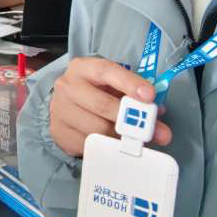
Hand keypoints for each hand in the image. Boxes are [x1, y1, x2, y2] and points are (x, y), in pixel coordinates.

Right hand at [49, 57, 171, 157]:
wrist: (64, 106)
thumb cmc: (94, 92)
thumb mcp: (111, 85)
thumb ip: (133, 95)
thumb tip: (157, 112)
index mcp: (82, 68)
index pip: (106, 71)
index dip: (129, 83)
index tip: (150, 96)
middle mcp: (67, 86)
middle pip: (102, 104)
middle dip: (131, 119)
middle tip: (153, 130)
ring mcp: (60, 110)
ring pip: (97, 130)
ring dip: (122, 138)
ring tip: (137, 142)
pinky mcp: (59, 132)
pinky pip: (90, 145)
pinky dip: (107, 148)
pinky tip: (116, 146)